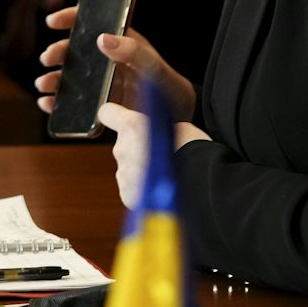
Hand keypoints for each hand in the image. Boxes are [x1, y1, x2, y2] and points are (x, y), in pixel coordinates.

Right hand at [34, 5, 196, 121]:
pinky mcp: (98, 105)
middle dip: (57, 52)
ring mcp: (100, 83)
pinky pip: (73, 103)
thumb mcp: (155, 67)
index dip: (70, 17)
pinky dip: (57, 103)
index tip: (53, 20)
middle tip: (47, 58)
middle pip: (74, 51)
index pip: (91, 23)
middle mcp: (106, 61)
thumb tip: (102, 38)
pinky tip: (47, 105)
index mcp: (119, 43)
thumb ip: (133, 52)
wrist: (178, 118)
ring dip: (52, 78)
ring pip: (69, 77)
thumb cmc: (169, 86)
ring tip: (43, 84)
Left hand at [95, 102, 211, 208]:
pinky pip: (131, 189)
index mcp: (132, 126)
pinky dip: (143, 190)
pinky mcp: (127, 195)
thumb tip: (153, 133)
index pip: (108, 113)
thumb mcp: (177, 127)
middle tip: (162, 156)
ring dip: (141, 171)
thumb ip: (156, 128)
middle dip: (138, 149)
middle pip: (123, 145)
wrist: (199, 184)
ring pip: (128, 169)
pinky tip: (163, 190)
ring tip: (166, 176)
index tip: (121, 118)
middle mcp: (122, 149)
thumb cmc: (193, 151)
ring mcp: (123, 174)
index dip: (115, 115)